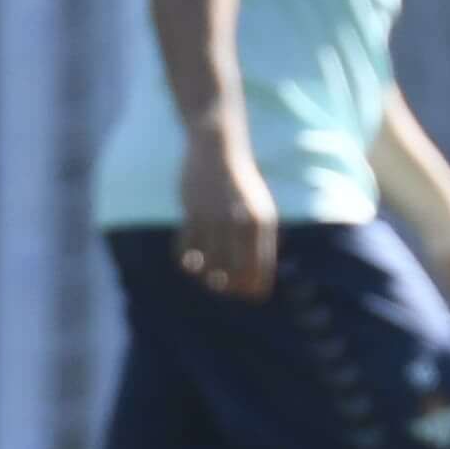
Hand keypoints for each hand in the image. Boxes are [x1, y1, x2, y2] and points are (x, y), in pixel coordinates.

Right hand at [176, 123, 281, 302]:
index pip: (260, 267)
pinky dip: (187, 260)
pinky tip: (190, 263)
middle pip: (234, 271)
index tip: (250, 297)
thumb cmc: (242, 187)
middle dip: (228, 287)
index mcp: (263, 224)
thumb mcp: (261, 211)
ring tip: (206, 278)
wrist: (219, 151)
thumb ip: (260, 240)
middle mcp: (241, 223)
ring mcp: (215, 218)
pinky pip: (187, 248)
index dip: (254, 288)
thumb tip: (257, 275)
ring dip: (206, 276)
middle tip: (222, 288)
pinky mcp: (192, 212)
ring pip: (209, 263)